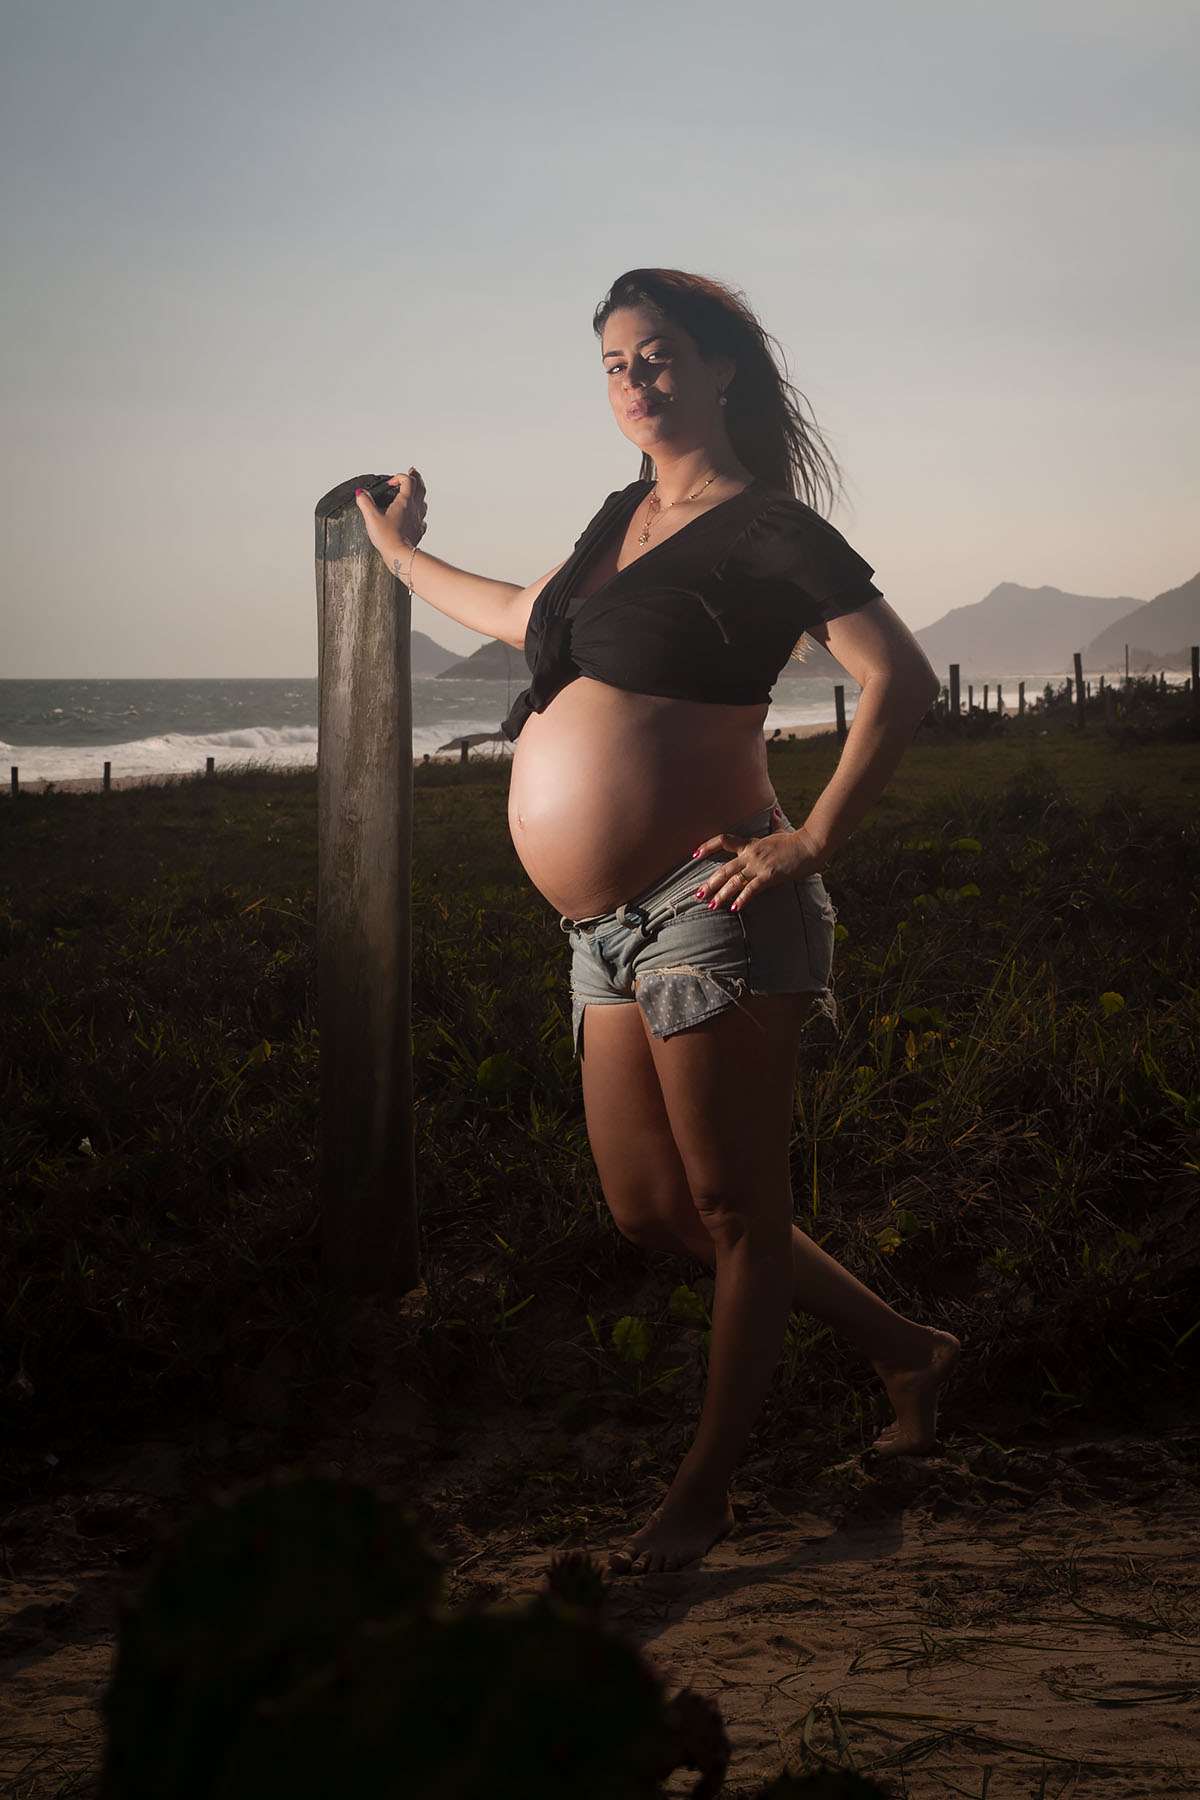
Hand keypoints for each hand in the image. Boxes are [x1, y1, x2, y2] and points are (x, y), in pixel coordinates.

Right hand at [354, 468, 426, 569]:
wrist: (400, 556)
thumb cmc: (388, 537)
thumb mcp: (372, 517)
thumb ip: (365, 502)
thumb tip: (360, 492)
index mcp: (405, 501)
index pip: (408, 480)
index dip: (399, 477)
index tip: (390, 484)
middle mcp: (415, 508)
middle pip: (421, 487)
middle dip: (416, 477)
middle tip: (413, 471)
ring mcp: (419, 520)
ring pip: (423, 502)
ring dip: (418, 494)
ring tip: (413, 492)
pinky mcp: (419, 531)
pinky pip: (421, 519)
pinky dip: (418, 513)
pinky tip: (412, 517)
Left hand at [692, 813, 824, 911]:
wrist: (811, 846)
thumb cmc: (796, 841)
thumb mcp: (781, 831)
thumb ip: (774, 824)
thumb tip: (774, 814)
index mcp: (751, 843)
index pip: (723, 840)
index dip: (707, 847)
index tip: (694, 855)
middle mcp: (751, 854)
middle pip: (724, 869)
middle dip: (710, 883)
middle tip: (698, 894)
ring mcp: (759, 865)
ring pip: (734, 881)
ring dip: (721, 895)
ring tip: (711, 905)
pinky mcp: (769, 875)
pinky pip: (752, 889)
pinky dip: (742, 899)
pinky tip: (735, 908)